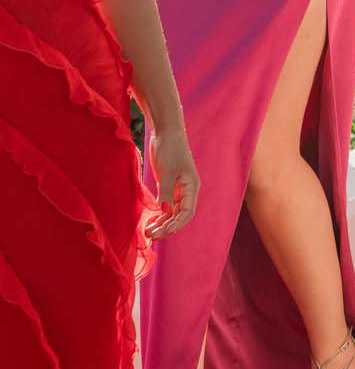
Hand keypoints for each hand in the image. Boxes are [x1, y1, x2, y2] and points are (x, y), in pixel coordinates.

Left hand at [146, 123, 199, 238]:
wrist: (165, 132)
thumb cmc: (170, 148)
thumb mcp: (167, 171)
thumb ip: (166, 191)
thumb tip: (164, 211)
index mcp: (192, 187)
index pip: (187, 212)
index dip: (176, 224)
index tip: (163, 232)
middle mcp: (186, 190)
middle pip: (179, 215)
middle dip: (167, 227)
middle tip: (152, 236)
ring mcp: (177, 188)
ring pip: (172, 212)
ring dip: (162, 223)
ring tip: (148, 233)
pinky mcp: (167, 185)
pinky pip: (165, 205)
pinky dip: (159, 214)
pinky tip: (150, 221)